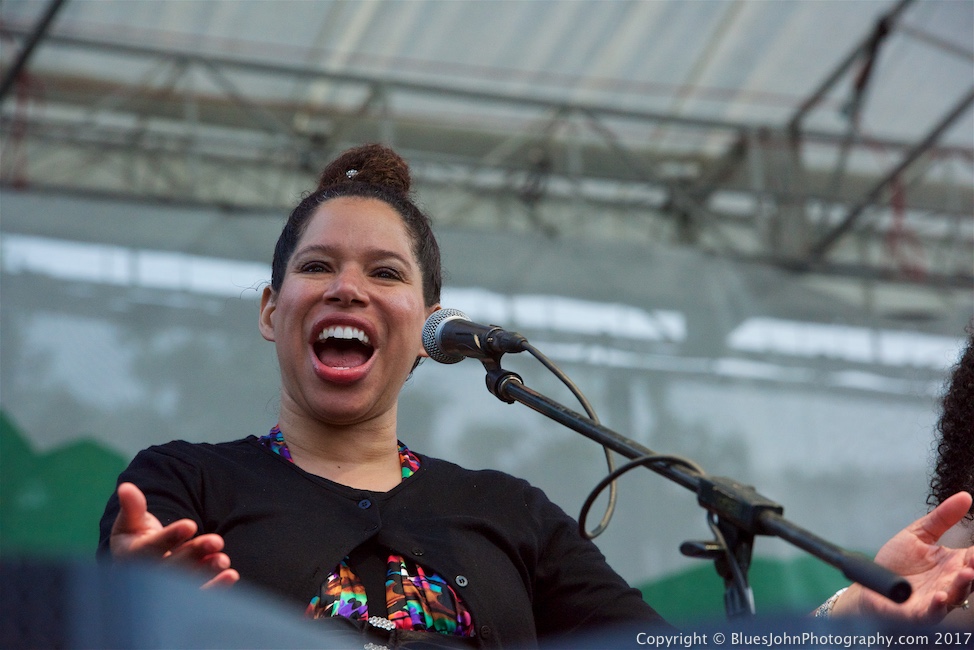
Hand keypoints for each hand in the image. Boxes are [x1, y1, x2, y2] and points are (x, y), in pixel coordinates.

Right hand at [110, 482, 239, 588]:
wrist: (140, 565)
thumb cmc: (135, 538)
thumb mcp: (130, 522)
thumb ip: (132, 507)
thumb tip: (126, 487)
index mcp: (133, 558)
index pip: (152, 547)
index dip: (171, 536)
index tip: (190, 525)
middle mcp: (149, 576)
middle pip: (173, 565)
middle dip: (194, 553)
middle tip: (217, 541)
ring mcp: (166, 588)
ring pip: (187, 580)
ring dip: (207, 570)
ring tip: (224, 560)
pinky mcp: (182, 595)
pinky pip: (199, 592)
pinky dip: (215, 586)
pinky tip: (231, 575)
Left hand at [833, 491, 973, 622]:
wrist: (871, 584)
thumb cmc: (896, 562)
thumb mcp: (919, 534)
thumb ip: (942, 518)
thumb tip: (965, 496)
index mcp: (953, 564)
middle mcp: (949, 582)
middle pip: (972, 578)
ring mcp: (937, 598)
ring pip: (957, 594)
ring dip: (963, 585)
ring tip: (967, 573)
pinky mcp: (919, 612)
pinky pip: (932, 612)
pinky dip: (938, 606)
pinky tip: (939, 597)